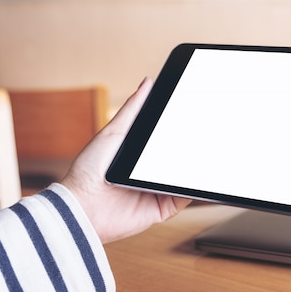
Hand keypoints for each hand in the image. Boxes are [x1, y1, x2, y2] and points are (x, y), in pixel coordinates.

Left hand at [61, 78, 191, 243]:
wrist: (82, 206)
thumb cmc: (89, 170)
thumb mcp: (113, 132)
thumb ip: (133, 110)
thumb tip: (148, 83)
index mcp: (139, 153)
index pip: (166, 138)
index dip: (181, 127)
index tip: (195, 113)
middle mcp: (149, 172)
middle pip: (178, 156)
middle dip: (192, 145)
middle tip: (207, 131)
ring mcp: (157, 189)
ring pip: (184, 176)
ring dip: (196, 166)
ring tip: (208, 151)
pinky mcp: (162, 208)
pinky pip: (183, 197)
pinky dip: (194, 188)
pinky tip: (199, 175)